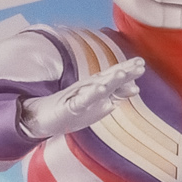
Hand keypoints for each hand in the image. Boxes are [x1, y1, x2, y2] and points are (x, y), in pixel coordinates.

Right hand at [20, 57, 149, 141]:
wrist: (40, 118)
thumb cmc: (71, 110)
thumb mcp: (97, 102)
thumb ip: (115, 95)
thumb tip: (136, 88)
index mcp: (97, 89)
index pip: (114, 79)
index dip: (127, 70)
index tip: (141, 63)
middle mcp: (88, 89)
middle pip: (108, 78)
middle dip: (124, 71)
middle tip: (139, 64)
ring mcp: (78, 96)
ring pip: (96, 86)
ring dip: (109, 80)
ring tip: (122, 73)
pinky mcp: (69, 106)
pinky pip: (81, 99)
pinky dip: (91, 94)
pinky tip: (100, 89)